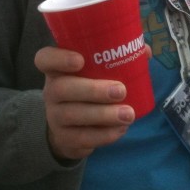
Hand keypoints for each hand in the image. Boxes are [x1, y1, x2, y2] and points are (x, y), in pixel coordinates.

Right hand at [34, 46, 134, 160]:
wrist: (70, 128)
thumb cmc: (88, 89)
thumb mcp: (95, 72)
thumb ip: (116, 57)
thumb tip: (145, 51)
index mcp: (57, 69)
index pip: (44, 59)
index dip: (58, 58)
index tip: (80, 60)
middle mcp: (51, 91)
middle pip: (61, 88)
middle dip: (93, 90)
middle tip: (120, 90)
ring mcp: (55, 116)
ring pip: (73, 115)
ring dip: (103, 115)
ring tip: (128, 114)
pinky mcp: (65, 138)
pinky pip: (83, 137)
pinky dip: (104, 135)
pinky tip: (121, 129)